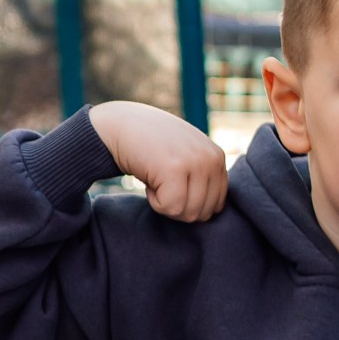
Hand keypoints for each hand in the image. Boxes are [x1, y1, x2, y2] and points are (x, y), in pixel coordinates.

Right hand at [87, 101, 226, 222]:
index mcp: (217, 157)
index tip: (173, 184)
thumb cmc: (151, 146)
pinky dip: (154, 201)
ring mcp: (195, 162)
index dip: (190, 204)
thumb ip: (202, 178)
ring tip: (157, 179)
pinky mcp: (175, 168)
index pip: (216, 205)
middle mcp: (211, 159)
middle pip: (203, 213)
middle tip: (163, 183)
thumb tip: (207, 214)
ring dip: (166, 204)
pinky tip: (149, 180)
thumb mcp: (185, 157)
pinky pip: (170, 207)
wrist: (121, 125)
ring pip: (187, 213)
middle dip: (179, 207)